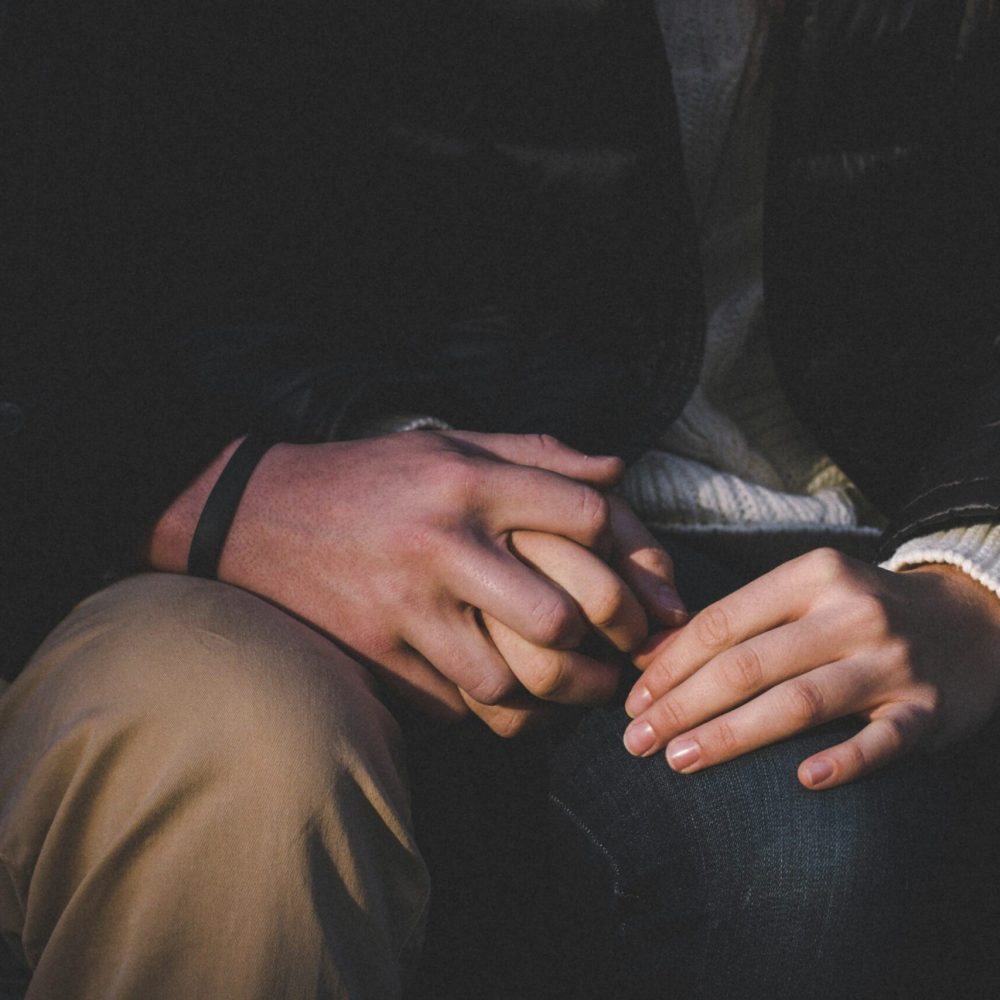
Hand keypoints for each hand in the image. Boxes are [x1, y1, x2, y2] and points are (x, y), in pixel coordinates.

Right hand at [147, 430, 681, 724]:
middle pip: (560, 612)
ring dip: (560, 694)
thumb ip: (534, 453)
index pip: (584, 516)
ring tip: (584, 687)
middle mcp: (441, 543)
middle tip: (631, 652)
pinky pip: (459, 704)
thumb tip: (617, 468)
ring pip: (512, 677)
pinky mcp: (377, 655)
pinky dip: (500, 710)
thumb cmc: (367, 476)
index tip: (654, 592)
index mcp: (466, 482)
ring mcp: (405, 606)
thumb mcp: (447, 445)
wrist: (253, 517)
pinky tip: (518, 698)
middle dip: (612, 641)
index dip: (637, 558)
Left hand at [622, 547, 999, 788]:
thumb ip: (734, 620)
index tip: (631, 701)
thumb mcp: (802, 593)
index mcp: (812, 576)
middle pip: (748, 664)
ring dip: (732, 735)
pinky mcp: (930, 710)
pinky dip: (844, 761)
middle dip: (682, 705)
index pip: (721, 622)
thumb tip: (649, 657)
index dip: (669, 665)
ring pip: (799, 702)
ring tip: (679, 760)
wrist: (971, 620)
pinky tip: (801, 781)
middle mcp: (851, 613)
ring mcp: (893, 662)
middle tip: (636, 742)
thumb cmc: (859, 610)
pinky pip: (882, 740)